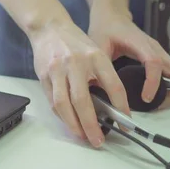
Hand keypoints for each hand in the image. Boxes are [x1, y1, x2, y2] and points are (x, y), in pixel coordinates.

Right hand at [28, 20, 131, 147]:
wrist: (49, 28)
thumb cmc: (75, 43)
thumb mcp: (96, 53)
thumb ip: (102, 76)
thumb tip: (108, 107)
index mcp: (96, 56)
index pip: (113, 86)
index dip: (121, 107)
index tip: (125, 123)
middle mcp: (76, 63)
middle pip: (83, 100)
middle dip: (91, 125)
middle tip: (98, 140)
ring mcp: (58, 69)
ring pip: (64, 104)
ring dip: (73, 124)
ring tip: (82, 136)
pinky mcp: (44, 75)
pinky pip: (53, 101)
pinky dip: (62, 115)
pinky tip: (70, 122)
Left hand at [88, 8, 169, 109]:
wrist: (112, 16)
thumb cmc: (105, 29)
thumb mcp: (98, 46)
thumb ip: (100, 66)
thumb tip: (100, 90)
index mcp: (140, 43)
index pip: (154, 62)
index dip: (153, 82)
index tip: (146, 98)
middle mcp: (154, 48)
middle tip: (154, 105)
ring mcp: (159, 52)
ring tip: (154, 103)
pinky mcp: (158, 57)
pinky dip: (167, 86)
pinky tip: (152, 94)